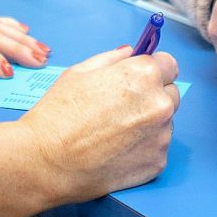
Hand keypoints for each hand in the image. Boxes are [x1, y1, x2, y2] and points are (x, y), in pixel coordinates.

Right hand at [0, 46, 180, 216]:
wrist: (47, 162)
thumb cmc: (58, 114)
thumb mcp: (79, 72)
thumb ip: (111, 59)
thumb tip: (129, 53)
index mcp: (143, 75)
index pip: (169, 65)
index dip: (153, 71)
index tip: (141, 80)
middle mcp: (160, 104)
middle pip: (169, 94)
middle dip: (152, 98)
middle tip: (122, 109)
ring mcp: (161, 136)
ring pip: (164, 124)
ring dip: (148, 125)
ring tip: (114, 134)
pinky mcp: (158, 163)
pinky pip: (157, 149)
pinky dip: (143, 149)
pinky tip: (117, 151)